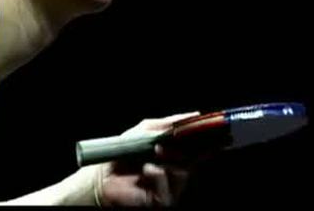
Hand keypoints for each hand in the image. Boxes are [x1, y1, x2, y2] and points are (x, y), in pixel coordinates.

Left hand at [79, 112, 200, 206]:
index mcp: (176, 154)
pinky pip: (167, 189)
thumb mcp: (145, 130)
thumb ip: (167, 123)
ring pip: (182, 174)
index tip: (210, 130)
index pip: (197, 148)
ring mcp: (170, 187)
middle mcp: (176, 171)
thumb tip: (193, 114)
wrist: (103, 175)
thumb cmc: (124, 152)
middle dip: (186, 148)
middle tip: (174, 137)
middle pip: (193, 160)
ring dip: (170, 160)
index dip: (205, 140)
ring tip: (156, 151)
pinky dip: (158, 176)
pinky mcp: (161, 200)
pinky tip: (148, 169)